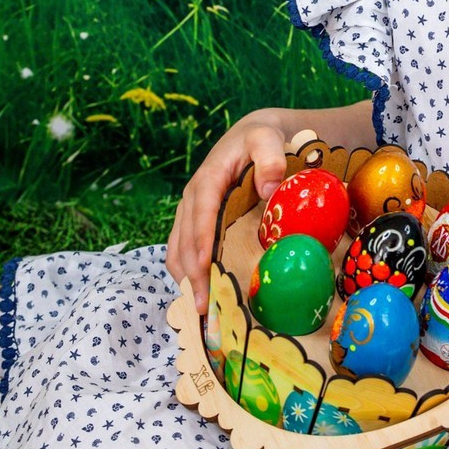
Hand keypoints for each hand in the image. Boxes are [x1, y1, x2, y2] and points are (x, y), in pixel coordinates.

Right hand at [166, 113, 289, 312]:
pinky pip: (182, 251)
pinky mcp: (194, 222)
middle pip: (185, 240)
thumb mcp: (267, 139)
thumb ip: (270, 158)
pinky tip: (198, 296)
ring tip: (199, 313)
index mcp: (208, 178)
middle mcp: (193, 198)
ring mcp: (190, 211)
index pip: (201, 212)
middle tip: (203, 308)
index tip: (204, 267)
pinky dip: (186, 275)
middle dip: (191, 274)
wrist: (252, 134)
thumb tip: (269, 187)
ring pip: (178, 250)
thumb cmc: (261, 138)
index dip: (200, 240)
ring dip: (185, 281)